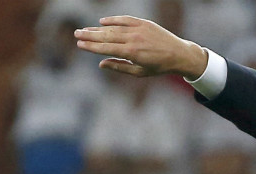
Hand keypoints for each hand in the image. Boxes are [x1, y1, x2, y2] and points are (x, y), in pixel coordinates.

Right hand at [74, 16, 207, 78]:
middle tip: (76, 34)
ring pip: (113, 27)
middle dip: (90, 35)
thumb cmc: (159, 67)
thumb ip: (119, 66)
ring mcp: (139, 29)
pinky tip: (102, 21)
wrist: (179, 54)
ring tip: (85, 29)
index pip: (106, 48)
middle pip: (106, 36)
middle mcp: (134, 39)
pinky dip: (113, 20)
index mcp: (132, 53)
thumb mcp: (139, 72)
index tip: (80, 45)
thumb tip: (101, 64)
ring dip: (98, 28)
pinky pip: (125, 19)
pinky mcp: (144, 23)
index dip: (91, 47)